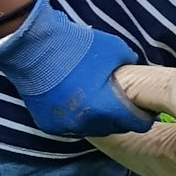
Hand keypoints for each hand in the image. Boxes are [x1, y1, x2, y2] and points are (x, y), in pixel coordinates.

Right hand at [0, 0, 152, 137]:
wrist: (31, 46)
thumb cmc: (76, 46)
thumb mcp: (115, 50)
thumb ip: (131, 65)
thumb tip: (138, 73)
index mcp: (106, 108)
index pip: (137, 125)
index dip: (144, 116)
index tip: (145, 109)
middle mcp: (86, 123)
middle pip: (115, 128)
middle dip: (122, 117)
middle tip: (122, 103)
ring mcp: (65, 126)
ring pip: (94, 129)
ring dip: (100, 119)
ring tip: (100, 102)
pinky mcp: (48, 125)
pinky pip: (73, 127)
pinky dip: (80, 119)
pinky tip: (81, 104)